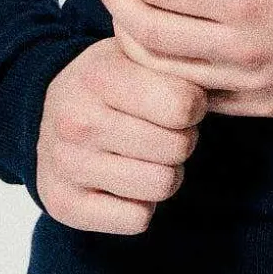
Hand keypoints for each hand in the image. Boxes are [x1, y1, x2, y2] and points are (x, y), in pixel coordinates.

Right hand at [34, 37, 205, 233]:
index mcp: (98, 75)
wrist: (50, 110)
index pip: (184, 107)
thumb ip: (176, 62)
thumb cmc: (113, 82)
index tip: (180, 102)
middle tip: (160, 131)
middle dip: (181, 140)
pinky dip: (141, 205)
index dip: (194, 107)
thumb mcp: (139, 54)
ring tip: (144, 155)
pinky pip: (137, 219)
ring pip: (161, 186)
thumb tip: (222, 79)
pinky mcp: (61, 204)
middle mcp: (75, 120)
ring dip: (164, 173)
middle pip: (178, 148)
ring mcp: (65, 164)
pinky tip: (124, 181)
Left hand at [93, 0, 272, 116]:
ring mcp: (250, 84)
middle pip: (145, 33)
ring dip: (129, 37)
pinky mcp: (261, 106)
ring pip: (161, 72)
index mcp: (246, 0)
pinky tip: (159, 42)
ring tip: (123, 2)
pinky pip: (194, 96)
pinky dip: (165, 71)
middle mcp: (242, 50)